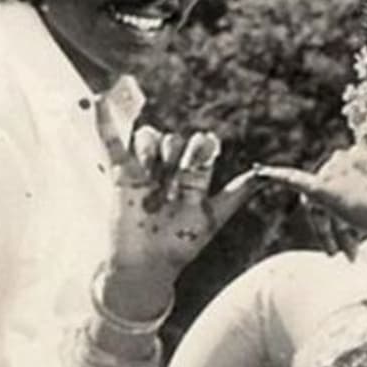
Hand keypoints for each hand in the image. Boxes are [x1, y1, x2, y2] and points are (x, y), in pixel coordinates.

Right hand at [95, 96, 256, 285]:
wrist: (146, 266)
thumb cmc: (181, 244)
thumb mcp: (212, 219)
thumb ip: (235, 195)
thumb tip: (264, 175)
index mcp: (194, 175)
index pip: (201, 148)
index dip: (204, 147)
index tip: (208, 147)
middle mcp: (171, 169)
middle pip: (176, 141)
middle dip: (178, 156)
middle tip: (174, 183)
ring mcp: (146, 170)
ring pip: (151, 138)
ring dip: (152, 151)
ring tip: (150, 177)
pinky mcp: (121, 174)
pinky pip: (113, 143)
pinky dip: (106, 121)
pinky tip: (102, 100)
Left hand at [256, 123, 366, 256]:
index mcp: (360, 155)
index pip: (343, 186)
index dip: (350, 213)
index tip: (361, 235)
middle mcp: (344, 159)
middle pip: (328, 200)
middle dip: (337, 228)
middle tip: (348, 252)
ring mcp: (334, 173)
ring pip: (319, 208)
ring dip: (327, 233)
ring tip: (340, 253)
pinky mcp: (325, 189)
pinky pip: (295, 180)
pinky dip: (276, 175)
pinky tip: (261, 172)